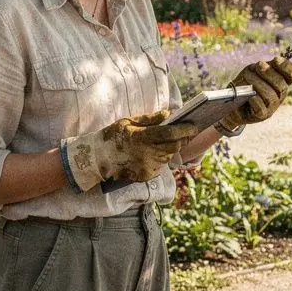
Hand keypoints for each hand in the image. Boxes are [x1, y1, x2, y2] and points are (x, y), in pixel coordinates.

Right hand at [61, 109, 200, 189]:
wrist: (97, 158)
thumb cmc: (113, 136)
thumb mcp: (129, 122)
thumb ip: (150, 119)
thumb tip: (168, 114)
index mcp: (142, 137)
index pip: (170, 133)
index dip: (184, 129)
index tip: (194, 126)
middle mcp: (146, 153)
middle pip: (174, 146)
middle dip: (182, 140)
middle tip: (187, 133)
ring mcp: (146, 166)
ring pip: (168, 157)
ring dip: (170, 149)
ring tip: (168, 142)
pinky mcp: (145, 176)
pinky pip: (159, 167)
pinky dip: (160, 159)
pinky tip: (153, 153)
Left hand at [221, 56, 291, 129]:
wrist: (232, 102)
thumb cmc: (245, 84)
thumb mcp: (253, 71)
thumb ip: (261, 67)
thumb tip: (262, 66)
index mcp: (280, 82)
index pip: (291, 75)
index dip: (286, 67)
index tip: (276, 59)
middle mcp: (279, 95)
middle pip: (281, 85)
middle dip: (269, 73)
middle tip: (258, 65)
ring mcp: (272, 106)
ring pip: (270, 96)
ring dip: (258, 84)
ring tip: (247, 77)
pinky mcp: (262, 115)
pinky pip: (261, 108)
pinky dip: (255, 100)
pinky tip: (249, 95)